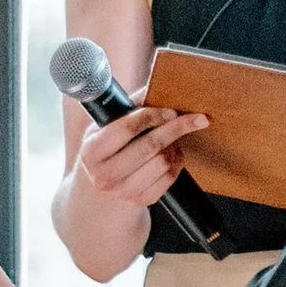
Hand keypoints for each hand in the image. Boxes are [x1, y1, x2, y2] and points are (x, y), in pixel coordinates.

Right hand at [75, 103, 208, 208]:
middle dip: (176, 128)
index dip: (153, 115)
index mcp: (91, 151)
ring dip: (174, 146)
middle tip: (194, 118)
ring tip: (171, 139)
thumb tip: (157, 85)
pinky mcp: (140, 201)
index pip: (127, 127)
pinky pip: (170, 177)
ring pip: (164, 161)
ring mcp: (122, 191)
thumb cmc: (108, 147)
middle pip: (150, 146)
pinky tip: (170, 155)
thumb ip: (130, 107)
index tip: (172, 110)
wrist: (102, 184)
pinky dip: (177, 163)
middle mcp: (104, 175)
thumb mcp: (107, 126)